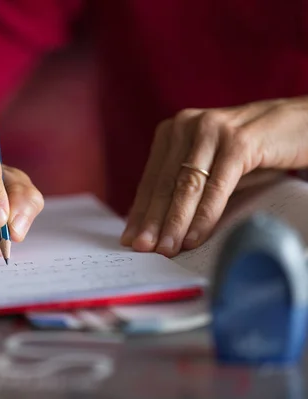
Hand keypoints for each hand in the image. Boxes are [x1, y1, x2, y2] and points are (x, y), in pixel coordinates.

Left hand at [120, 96, 307, 256]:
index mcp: (175, 130)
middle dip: (152, 221)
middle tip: (142, 250)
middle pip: (164, 183)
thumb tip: (156, 224)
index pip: (152, 179)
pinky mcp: (238, 141)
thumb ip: (186, 188)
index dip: (140, 211)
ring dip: (174, 222)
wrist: (301, 126)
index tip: (130, 238)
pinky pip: (216, 186)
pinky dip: (204, 215)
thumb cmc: (253, 152)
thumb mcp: (212, 167)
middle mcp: (188, 125)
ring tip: (165, 249)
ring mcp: (211, 130)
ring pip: (186, 186)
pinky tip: (194, 237)